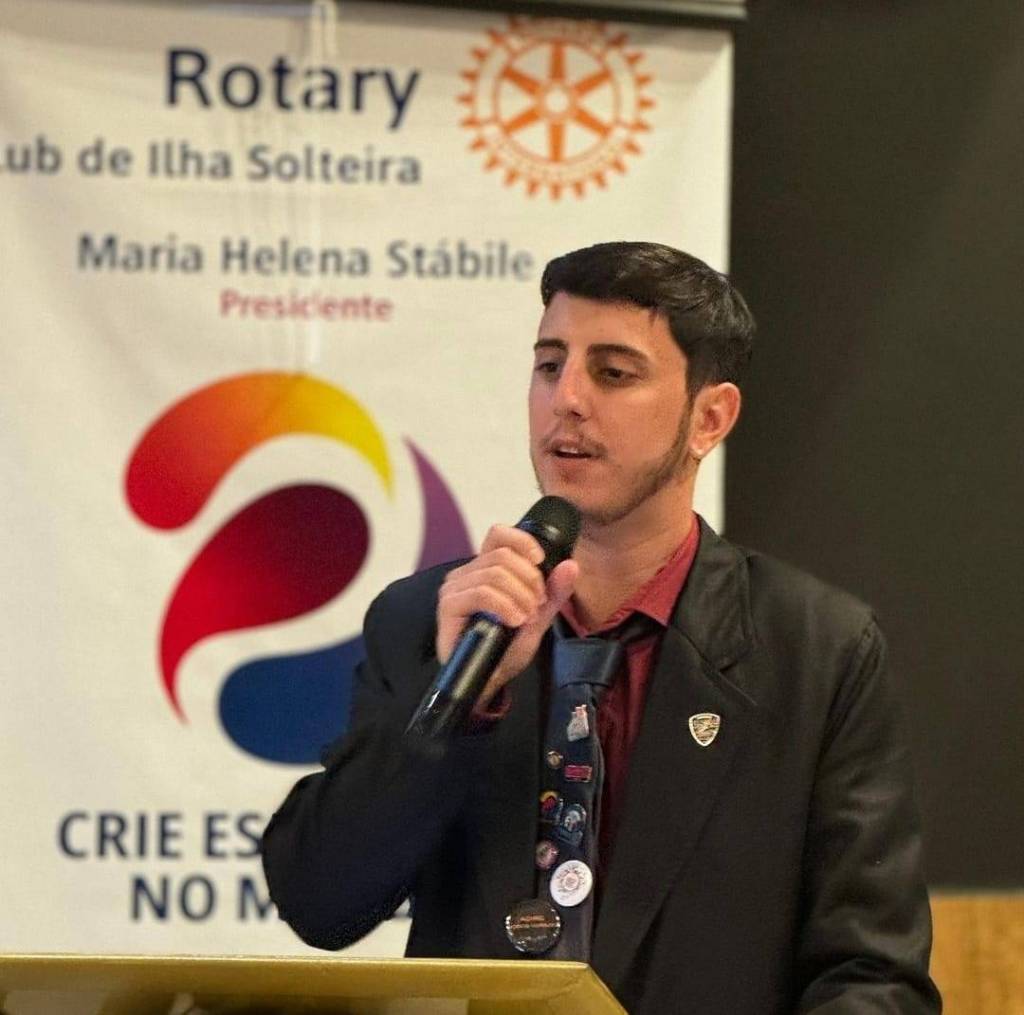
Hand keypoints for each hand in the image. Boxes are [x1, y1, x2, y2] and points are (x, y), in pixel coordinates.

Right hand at [436, 524, 578, 710]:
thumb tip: (571, 565)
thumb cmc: (506, 647)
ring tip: (525, 618)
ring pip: (494, 573)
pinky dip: (503, 605)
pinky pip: (480, 592)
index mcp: (485, 568)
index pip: (499, 534)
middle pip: (503, 555)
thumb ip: (555, 592)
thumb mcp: (538, 617)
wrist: (489, 680)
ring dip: (519, 596)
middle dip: (529, 580)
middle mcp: (466, 573)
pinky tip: (514, 621)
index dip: (523, 542)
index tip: (541, 562)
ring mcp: (454, 588)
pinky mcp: (449, 606)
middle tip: (537, 605)